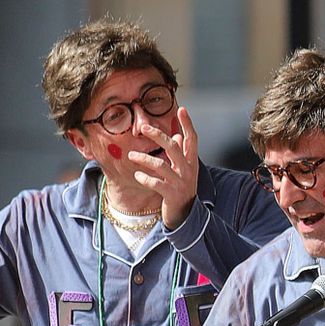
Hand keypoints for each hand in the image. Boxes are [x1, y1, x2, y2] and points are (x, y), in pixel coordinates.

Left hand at [126, 106, 200, 227]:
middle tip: (142, 127)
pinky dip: (144, 178)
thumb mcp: (184, 171)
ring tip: (131, 155)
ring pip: (161, 165)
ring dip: (144, 159)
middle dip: (158, 135)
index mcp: (191, 162)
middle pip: (174, 147)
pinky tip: (137, 176)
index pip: (192, 139)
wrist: (186, 216)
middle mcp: (188, 170)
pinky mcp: (172, 194)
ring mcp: (181, 182)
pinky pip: (156, 183)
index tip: (182, 109)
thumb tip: (178, 136)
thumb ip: (181, 154)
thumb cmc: (181, 189)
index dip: (188, 124)